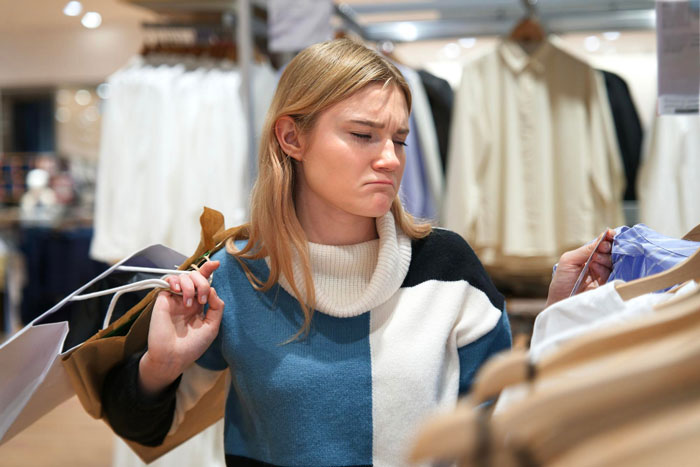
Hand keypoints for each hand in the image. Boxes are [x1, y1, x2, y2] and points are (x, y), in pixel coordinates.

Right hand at [139, 260, 224, 394]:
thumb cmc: (192, 346)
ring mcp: (175, 298)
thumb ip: (216, 306)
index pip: (204, 283)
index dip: (209, 270)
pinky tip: (178, 292)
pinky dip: (175, 281)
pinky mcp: (163, 299)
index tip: (216, 263)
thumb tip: (212, 288)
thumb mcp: (212, 326)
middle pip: (196, 276)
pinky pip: (168, 280)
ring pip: (183, 276)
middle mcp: (187, 299)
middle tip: (202, 299)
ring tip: (189, 303)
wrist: (172, 357)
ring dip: (190, 285)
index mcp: (199, 305)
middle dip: (202, 282)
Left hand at [545, 230, 614, 307]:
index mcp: (586, 255)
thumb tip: (602, 238)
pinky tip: (596, 268)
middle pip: (609, 251)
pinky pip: (612, 273)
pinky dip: (605, 268)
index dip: (606, 238)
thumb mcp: (568, 261)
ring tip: (594, 261)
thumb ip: (584, 250)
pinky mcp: (606, 284)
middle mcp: (595, 263)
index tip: (611, 234)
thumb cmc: (561, 282)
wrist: (561, 302)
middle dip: (606, 247)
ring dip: (604, 258)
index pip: (599, 244)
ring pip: (611, 261)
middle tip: (602, 248)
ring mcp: (602, 273)